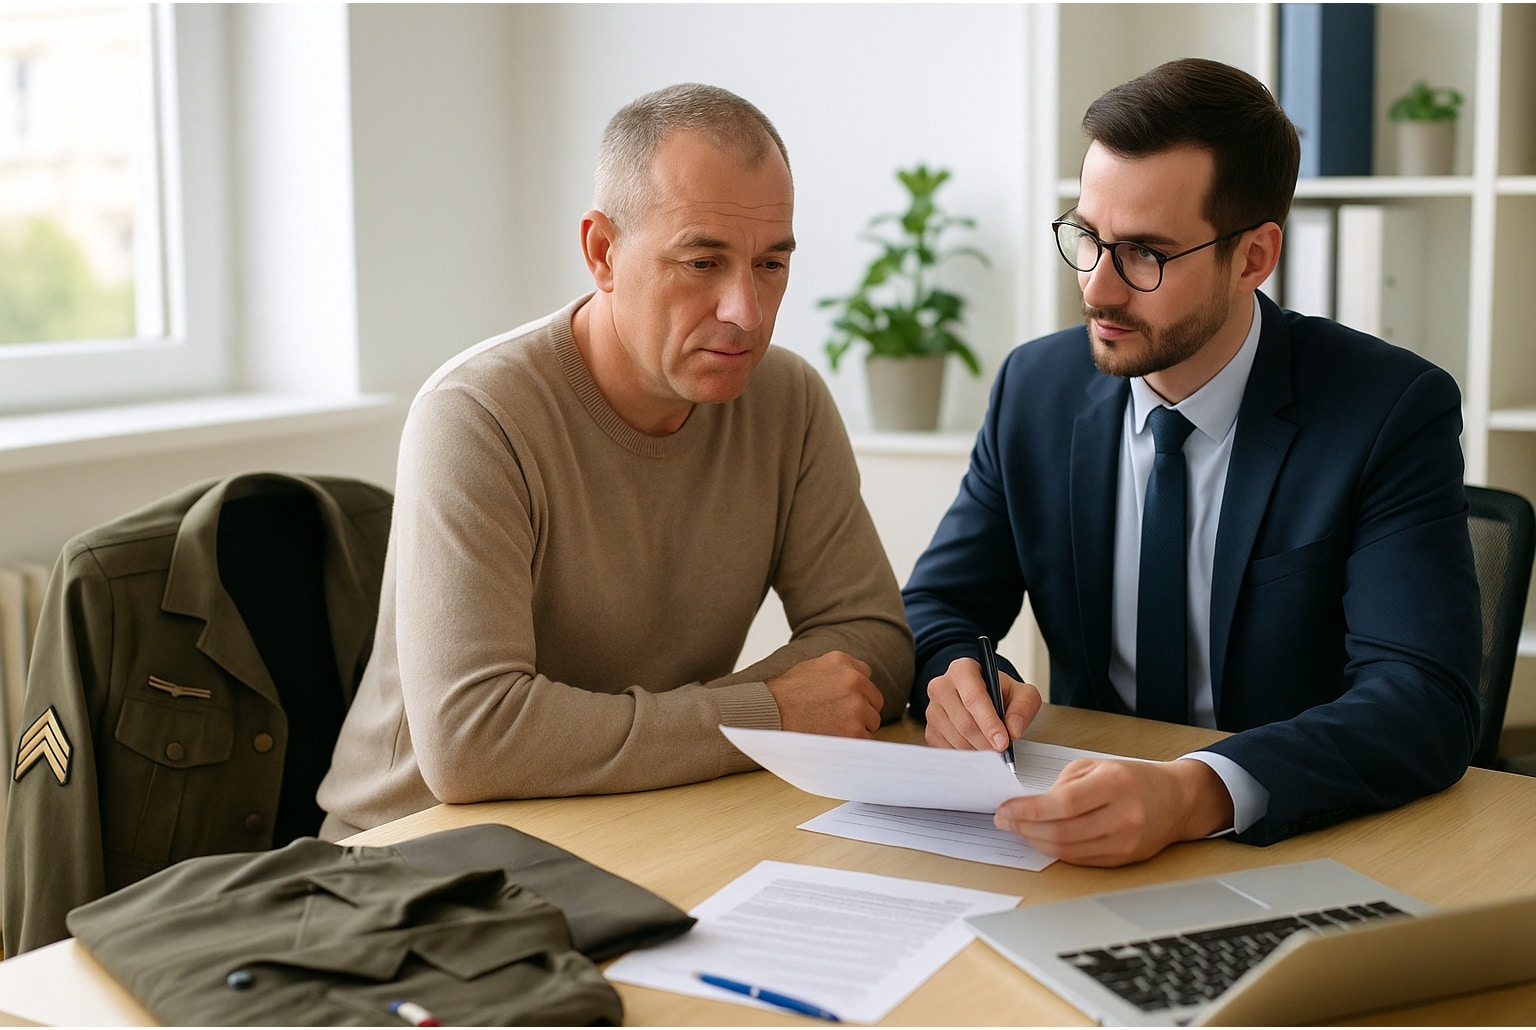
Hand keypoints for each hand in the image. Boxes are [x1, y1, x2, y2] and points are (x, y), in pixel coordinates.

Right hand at [766, 651, 883, 736]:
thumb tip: (856, 681)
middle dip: (861, 710)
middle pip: (874, 700)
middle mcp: (853, 681)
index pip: (865, 675)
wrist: (768, 715)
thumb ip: (836, 672)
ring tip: (831, 729)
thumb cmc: (783, 696)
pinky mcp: (855, 731)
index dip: (856, 690)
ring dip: (857, 727)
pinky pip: (866, 739)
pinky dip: (854, 743)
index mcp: (842, 662)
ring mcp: (856, 706)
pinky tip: (834, 739)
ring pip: (872, 721)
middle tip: (838, 718)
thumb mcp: (810, 668)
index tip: (844, 700)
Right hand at [923, 656, 1041, 753]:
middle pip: (964, 722)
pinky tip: (978, 748)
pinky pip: (947, 749)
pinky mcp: (930, 729)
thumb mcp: (1022, 694)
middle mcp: (942, 686)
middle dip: (986, 742)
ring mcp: (932, 709)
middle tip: (1002, 751)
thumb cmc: (1001, 694)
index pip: (973, 698)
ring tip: (992, 748)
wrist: (984, 699)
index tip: (1003, 742)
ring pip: (956, 738)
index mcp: (963, 669)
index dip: (989, 723)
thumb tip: (1013, 730)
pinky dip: (966, 755)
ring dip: (978, 750)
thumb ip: (1023, 708)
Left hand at [993, 757, 1233, 865]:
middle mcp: (1123, 815)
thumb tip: (1028, 805)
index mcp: (1114, 784)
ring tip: (1020, 829)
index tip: (1005, 809)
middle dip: (1025, 828)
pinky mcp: (1124, 859)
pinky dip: (1056, 851)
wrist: (1176, 800)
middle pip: (1062, 831)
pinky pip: (1080, 860)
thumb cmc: (1133, 778)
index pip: (1062, 803)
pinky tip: (1042, 839)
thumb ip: (1063, 784)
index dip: (1028, 810)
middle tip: (1005, 821)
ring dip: (1037, 841)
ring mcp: (1125, 842)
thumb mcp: (1097, 765)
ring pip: (1069, 850)